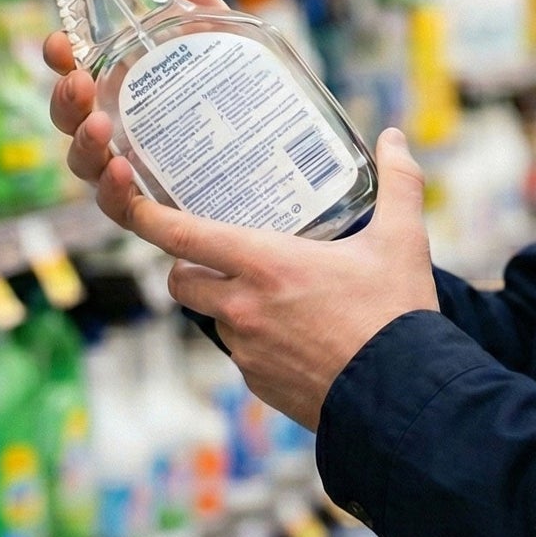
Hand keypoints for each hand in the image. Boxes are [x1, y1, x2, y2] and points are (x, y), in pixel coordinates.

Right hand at [44, 0, 229, 226]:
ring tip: (101, 126)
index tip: (59, 42)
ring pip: (85, 163)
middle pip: (70, 119)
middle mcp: (116, 131)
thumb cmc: (241, 105)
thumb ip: (209, 20)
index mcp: (123, 91)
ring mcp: (129, 171)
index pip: (77, 71)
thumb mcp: (229, 55)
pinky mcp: (151, 209)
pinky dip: (113, 190)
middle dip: (64, 100)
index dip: (60, 58)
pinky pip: (120, 206)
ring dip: (84, 142)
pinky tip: (122, 171)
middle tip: (78, 83)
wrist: (285, 165)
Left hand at [137, 128, 436, 428]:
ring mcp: (247, 352)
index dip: (146, 217)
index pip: (183, 236)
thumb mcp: (401, 241)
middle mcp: (244, 308)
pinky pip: (242, 355)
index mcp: (266, 265)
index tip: (132, 203)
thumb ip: (398, 182)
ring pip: (215, 318)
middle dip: (188, 265)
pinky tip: (295, 335)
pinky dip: (257, 341)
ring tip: (270, 293)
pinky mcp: (259, 384)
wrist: (403, 398)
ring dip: (228, 305)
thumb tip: (395, 138)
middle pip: (182, 281)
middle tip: (218, 253)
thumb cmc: (396, 317)